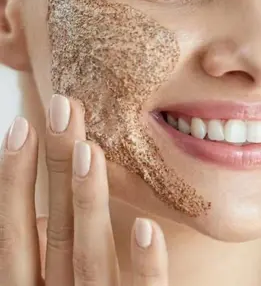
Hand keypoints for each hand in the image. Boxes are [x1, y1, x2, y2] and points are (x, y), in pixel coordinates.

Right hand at [0, 95, 168, 285]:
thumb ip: (45, 253)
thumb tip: (40, 213)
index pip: (17, 232)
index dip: (14, 179)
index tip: (22, 126)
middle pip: (56, 229)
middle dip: (55, 166)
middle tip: (63, 108)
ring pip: (91, 256)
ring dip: (89, 201)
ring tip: (89, 149)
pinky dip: (145, 267)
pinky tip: (148, 227)